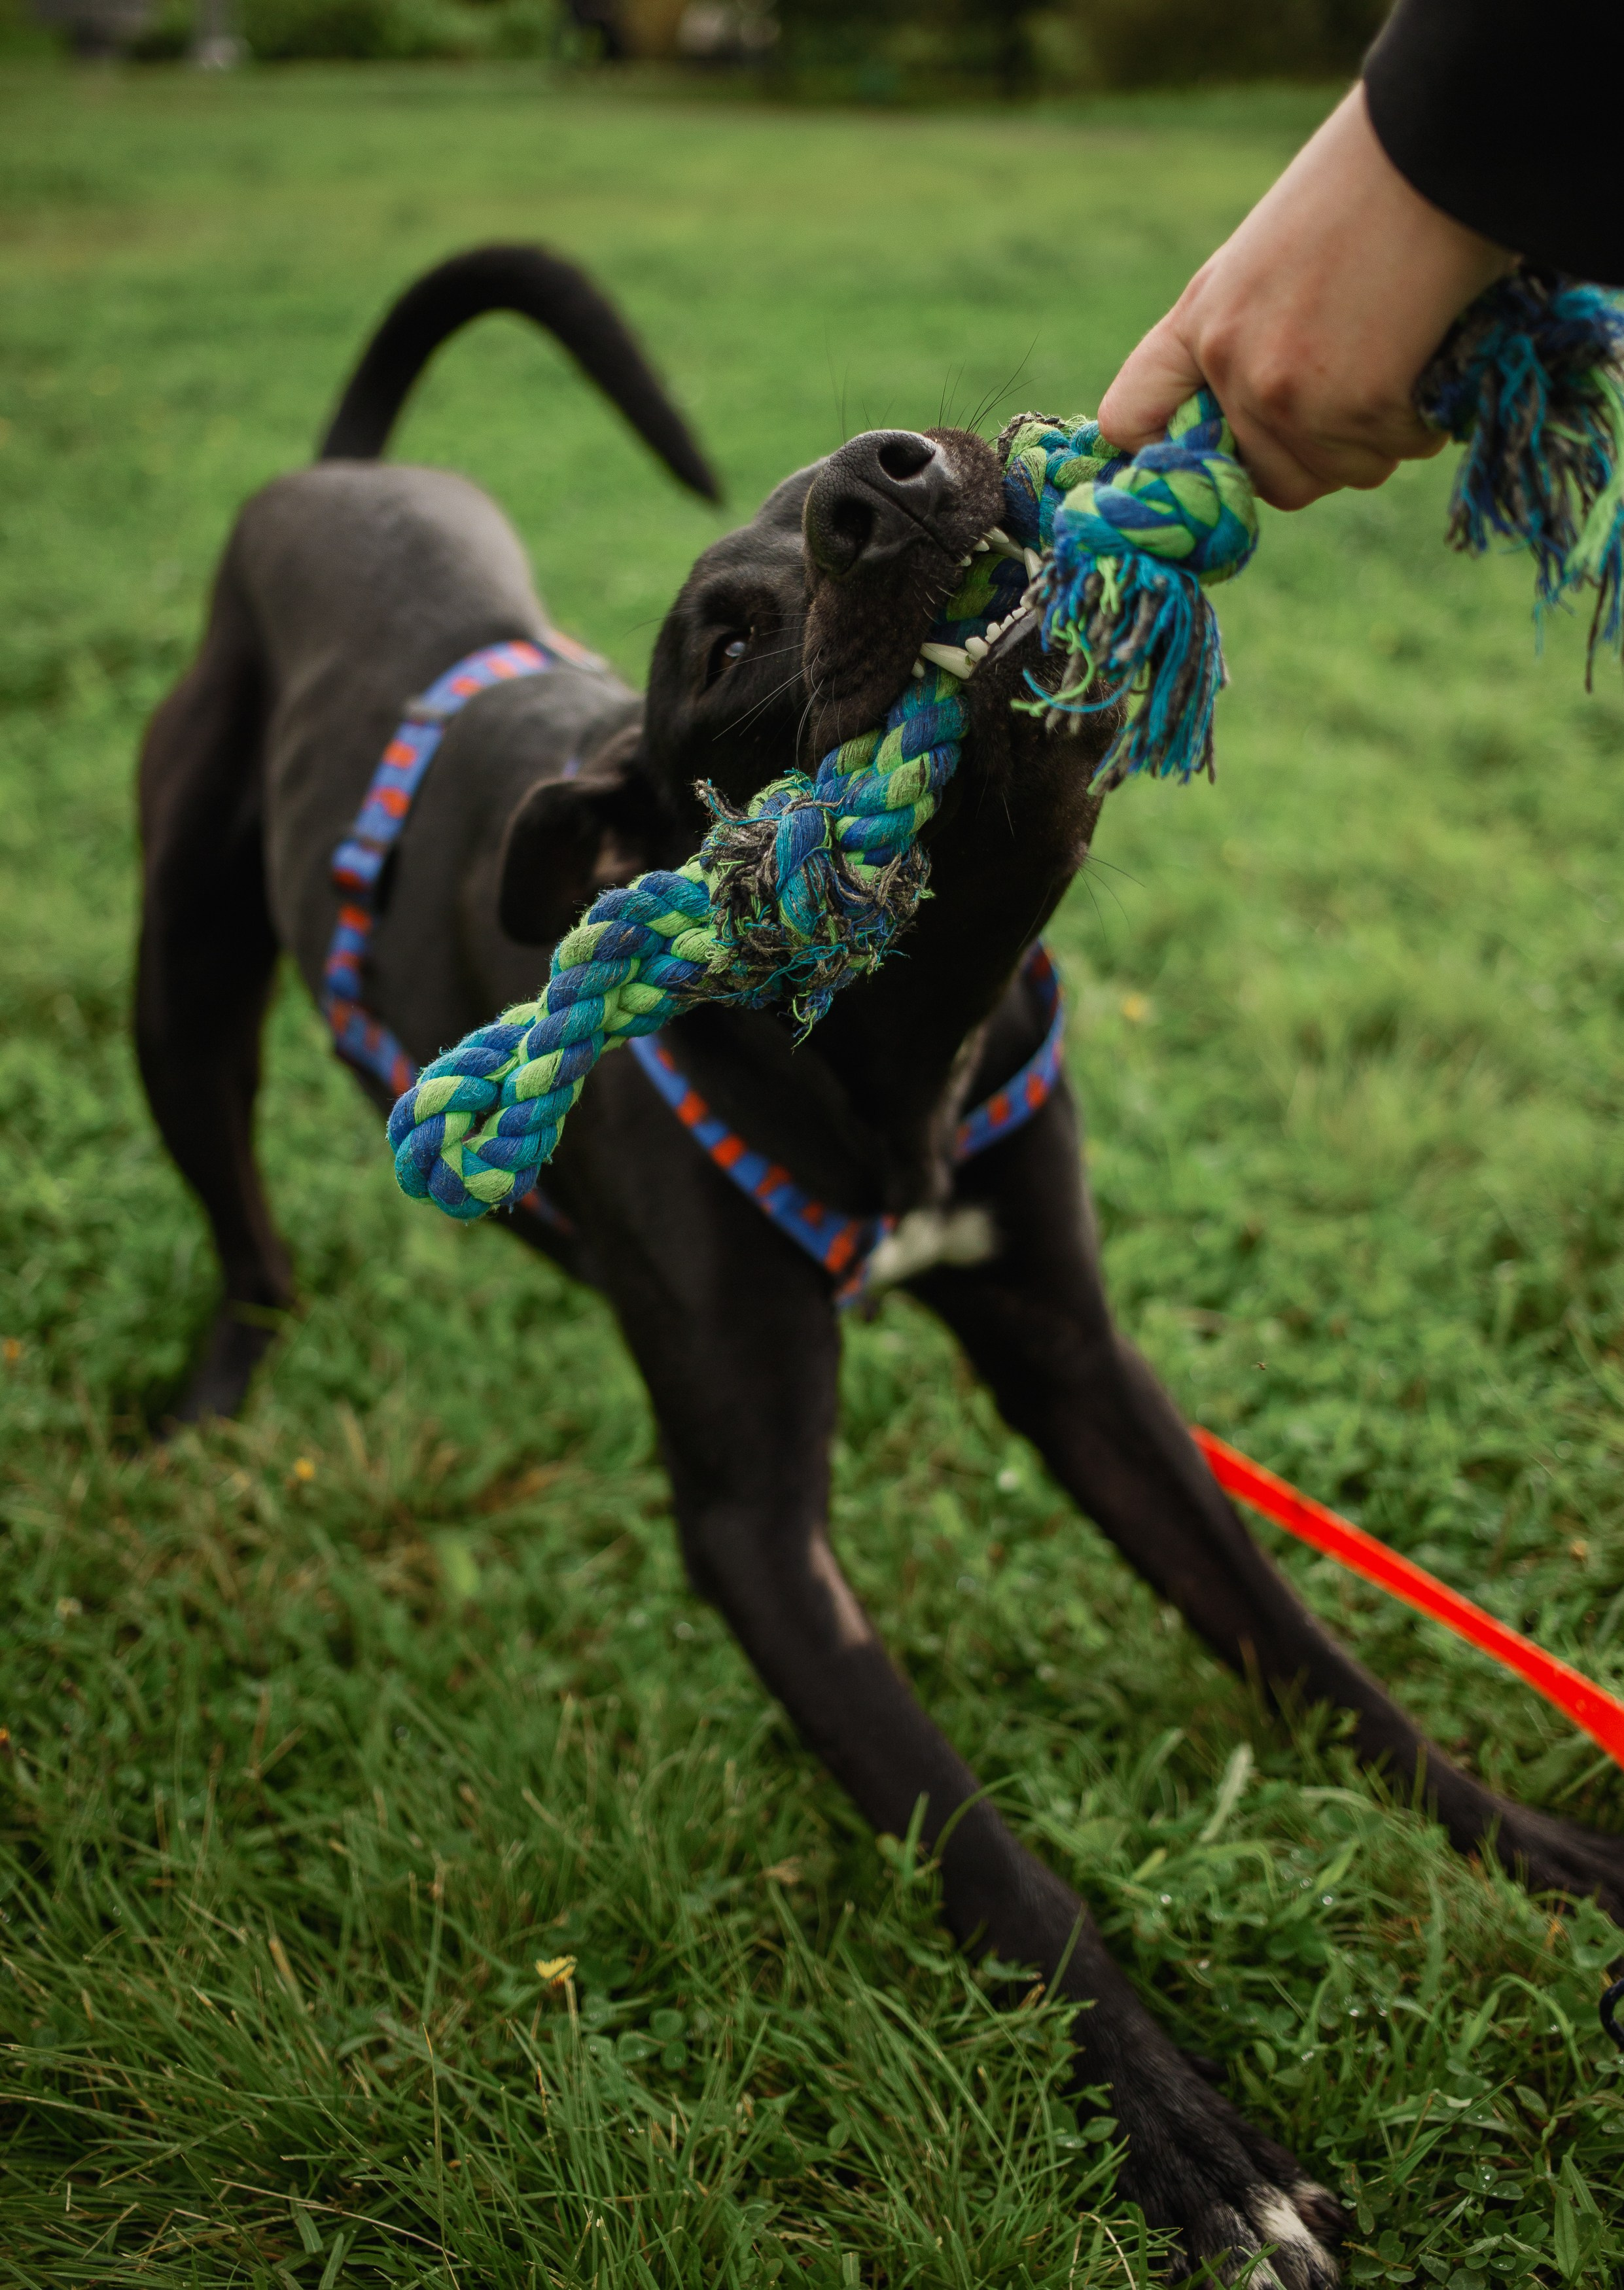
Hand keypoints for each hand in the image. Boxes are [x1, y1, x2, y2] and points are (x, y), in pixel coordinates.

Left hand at [1096, 85, 1513, 509]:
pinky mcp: (1359, 406)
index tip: (1214, 450)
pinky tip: (1431, 352)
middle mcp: (1230, 366)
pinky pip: (1399, 451)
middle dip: (1320, 452)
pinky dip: (1424, 419)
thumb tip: (1249, 427)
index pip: (1128, 421)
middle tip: (1361, 384)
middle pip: (1270, 477)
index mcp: (1197, 324)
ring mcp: (1290, 392)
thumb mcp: (1261, 261)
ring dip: (1380, 438)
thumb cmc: (1362, 194)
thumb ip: (1240, 340)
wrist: (1436, 150)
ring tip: (1400, 355)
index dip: (1165, 453)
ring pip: (1341, 474)